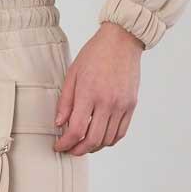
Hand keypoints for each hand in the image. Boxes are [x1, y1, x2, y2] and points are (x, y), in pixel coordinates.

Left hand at [53, 23, 142, 153]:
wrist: (122, 41)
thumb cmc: (95, 54)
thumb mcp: (72, 74)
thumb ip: (65, 101)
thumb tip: (59, 123)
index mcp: (89, 93)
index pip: (76, 130)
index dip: (65, 143)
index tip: (59, 146)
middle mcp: (107, 102)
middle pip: (92, 140)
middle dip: (78, 150)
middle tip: (69, 150)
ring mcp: (121, 105)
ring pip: (107, 140)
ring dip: (93, 147)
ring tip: (83, 145)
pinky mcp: (131, 105)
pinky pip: (120, 132)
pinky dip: (109, 141)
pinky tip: (100, 138)